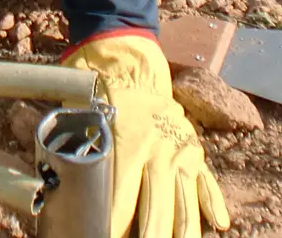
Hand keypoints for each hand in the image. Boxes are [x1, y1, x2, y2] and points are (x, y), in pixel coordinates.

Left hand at [63, 31, 230, 237]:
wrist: (129, 61)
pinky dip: (214, 204)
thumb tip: (62, 192)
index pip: (121, 199)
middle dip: (150, 235)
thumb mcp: (81, 120)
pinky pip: (208, 181)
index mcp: (128, 144)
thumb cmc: (99, 94)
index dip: (113, 225)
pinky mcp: (194, 150)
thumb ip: (79, 155)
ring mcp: (180, 152)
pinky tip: (219, 225)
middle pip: (157, 207)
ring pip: (184, 201)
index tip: (104, 236)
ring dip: (181, 230)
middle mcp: (159, 151)